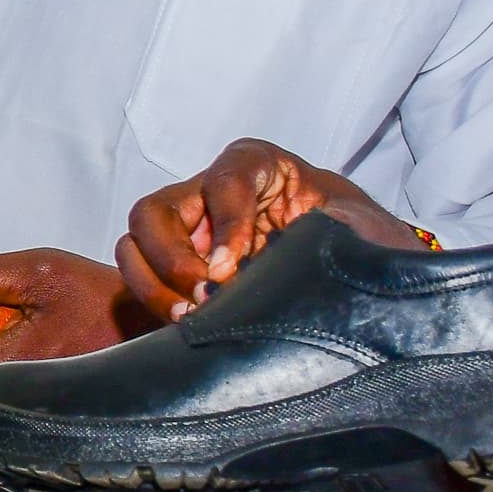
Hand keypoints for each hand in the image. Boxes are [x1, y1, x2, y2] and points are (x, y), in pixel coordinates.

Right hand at [118, 138, 427, 321]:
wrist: (345, 265)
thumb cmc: (353, 234)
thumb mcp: (359, 223)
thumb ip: (344, 222)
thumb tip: (326, 229)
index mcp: (255, 166)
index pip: (225, 182)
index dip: (225, 225)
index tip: (230, 269)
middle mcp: (207, 192)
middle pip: (155, 212)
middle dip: (170, 258)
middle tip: (203, 295)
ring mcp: (185, 230)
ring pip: (134, 245)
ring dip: (152, 284)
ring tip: (190, 317)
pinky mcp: (174, 265)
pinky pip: (139, 278)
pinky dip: (153, 302)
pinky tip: (187, 326)